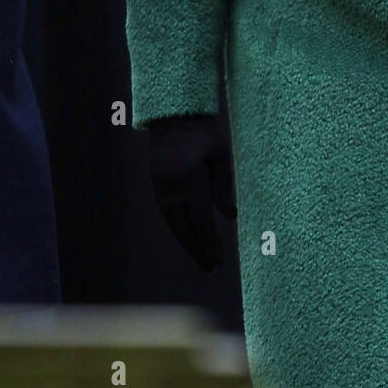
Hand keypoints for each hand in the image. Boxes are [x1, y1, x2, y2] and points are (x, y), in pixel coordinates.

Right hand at [146, 114, 235, 270]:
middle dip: (198, 251)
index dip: (210, 244)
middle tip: (211, 268)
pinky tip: (188, 239)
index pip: (201, 222)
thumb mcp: (220, 155)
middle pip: (185, 231)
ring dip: (187, 245)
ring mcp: (161, 190)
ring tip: (201, 260)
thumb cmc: (203, 135)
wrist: (171, 119)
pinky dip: (179, 231)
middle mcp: (172, 191)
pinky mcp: (156, 188)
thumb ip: (224, 186)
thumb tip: (230, 217)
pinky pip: (168, 216)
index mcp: (191, 182)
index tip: (219, 261)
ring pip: (174, 226)